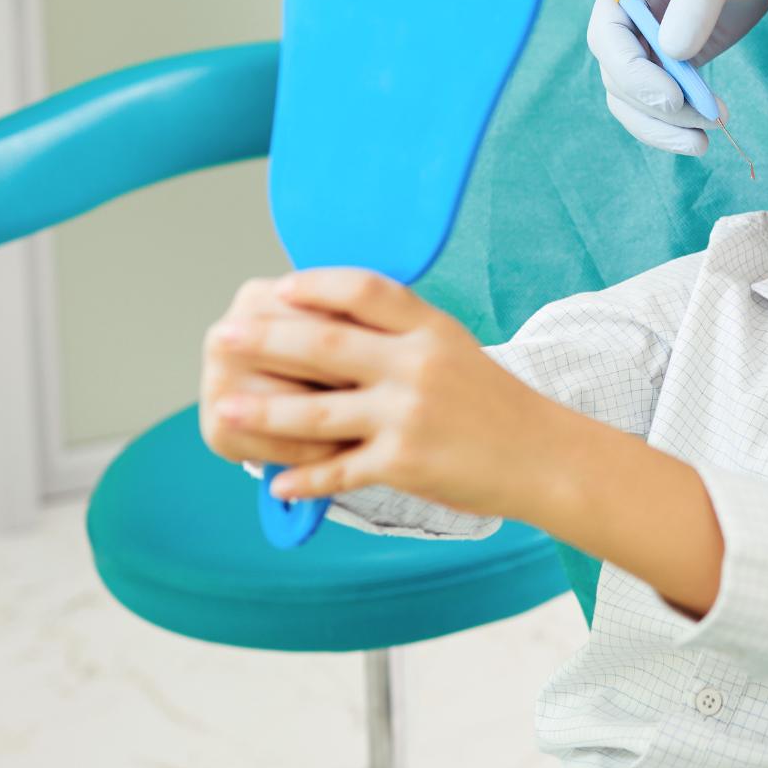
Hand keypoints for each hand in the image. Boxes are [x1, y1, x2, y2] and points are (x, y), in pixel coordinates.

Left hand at [204, 269, 562, 516]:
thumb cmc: (495, 405)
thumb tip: (330, 321)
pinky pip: (339, 471)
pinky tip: (276, 482)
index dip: (314, 286)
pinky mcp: (405, 462)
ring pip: (317, 411)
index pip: (363, 289)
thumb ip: (401, 333)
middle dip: (265, 339)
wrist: (546, 457)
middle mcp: (418, 365)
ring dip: (263, 411)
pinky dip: (303, 479)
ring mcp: (410, 415)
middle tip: (222, 337)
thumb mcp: (455, 349)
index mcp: (431, 329)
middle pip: (324, 343)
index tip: (277, 289)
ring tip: (225, 408)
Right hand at [587, 0, 767, 155]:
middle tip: (706, 122)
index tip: (672, 98)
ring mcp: (648, 41)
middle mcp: (627, 15)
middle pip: (619, 77)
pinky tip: (706, 132)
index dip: (632, 74)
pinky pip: (662, 103)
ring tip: (705, 141)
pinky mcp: (673, 61)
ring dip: (665, 127)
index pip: (607, 37)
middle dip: (656, 108)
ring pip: (635, 100)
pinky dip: (678, 123)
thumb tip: (674, 52)